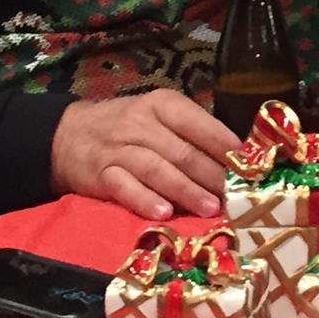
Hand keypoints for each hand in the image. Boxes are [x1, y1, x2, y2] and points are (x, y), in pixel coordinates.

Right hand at [48, 90, 238, 221]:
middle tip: (237, 196)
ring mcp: (118, 149)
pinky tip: (163, 214)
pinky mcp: (100, 175)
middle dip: (212, 175)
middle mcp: (140, 123)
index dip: (225, 145)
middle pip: (182, 151)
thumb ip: (191, 134)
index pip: (198, 123)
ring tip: (210, 209)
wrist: (68, 136)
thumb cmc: (128, 128)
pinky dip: (144, 200)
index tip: (250, 165)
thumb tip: (237, 159)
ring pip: (157, 169)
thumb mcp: (158, 118)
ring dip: (186, 190)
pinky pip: (124, 187)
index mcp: (161, 104)